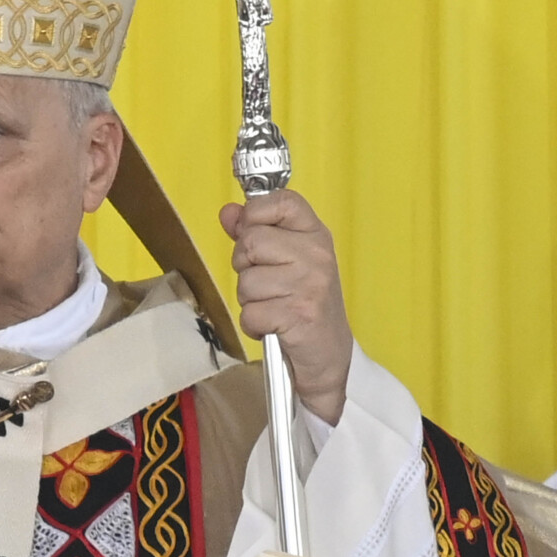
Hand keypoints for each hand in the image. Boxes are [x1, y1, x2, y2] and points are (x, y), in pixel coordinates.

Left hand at [219, 190, 354, 424]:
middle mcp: (316, 255)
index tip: (256, 234)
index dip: (256, 214)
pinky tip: (273, 326)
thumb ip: (255, 233)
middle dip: (246, 267)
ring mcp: (309, 285)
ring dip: (250, 301)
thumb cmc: (304, 304)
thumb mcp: (286, 262)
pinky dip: (253, 325)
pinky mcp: (298, 315)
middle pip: (251, 241)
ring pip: (246, 281)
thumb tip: (228, 212)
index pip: (281, 201)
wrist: (328, 356)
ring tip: (273, 307)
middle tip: (266, 284)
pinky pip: (249, 313)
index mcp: (315, 235)